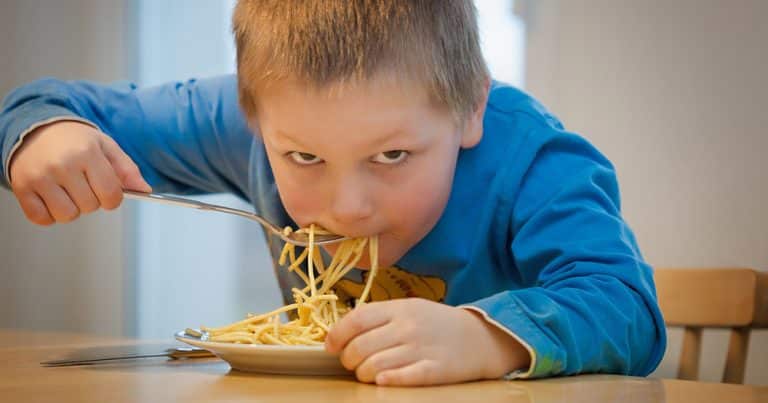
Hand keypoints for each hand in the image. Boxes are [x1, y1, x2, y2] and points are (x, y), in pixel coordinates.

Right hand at [9, 120, 150, 224]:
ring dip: (71, 209)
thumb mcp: (105, 146)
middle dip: (92, 200)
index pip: (111, 195)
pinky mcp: (22, 188)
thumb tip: (145, 190)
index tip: (107, 191)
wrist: (35, 129)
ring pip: (67, 215)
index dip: (113, 198)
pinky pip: (41, 219)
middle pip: (90, 206)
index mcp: (87, 153)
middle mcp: (62, 164)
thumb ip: (127, 169)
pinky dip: (49, 214)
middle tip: (82, 183)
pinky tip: (51, 197)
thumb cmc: (73, 140)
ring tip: (67, 190)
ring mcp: (39, 177)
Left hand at [325, 298, 530, 385]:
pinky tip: (383, 380)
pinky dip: (385, 381)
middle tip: (352, 363)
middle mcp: (408, 327)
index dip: (337, 335)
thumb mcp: (410, 308)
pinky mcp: (433, 370)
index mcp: (399, 309)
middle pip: (360, 347)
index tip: (330, 346)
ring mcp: (421, 349)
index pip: (356, 319)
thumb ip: (380, 316)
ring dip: (364, 374)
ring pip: (374, 366)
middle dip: (349, 360)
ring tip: (369, 373)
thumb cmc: (438, 324)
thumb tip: (343, 331)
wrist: (480, 337)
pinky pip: (400, 378)